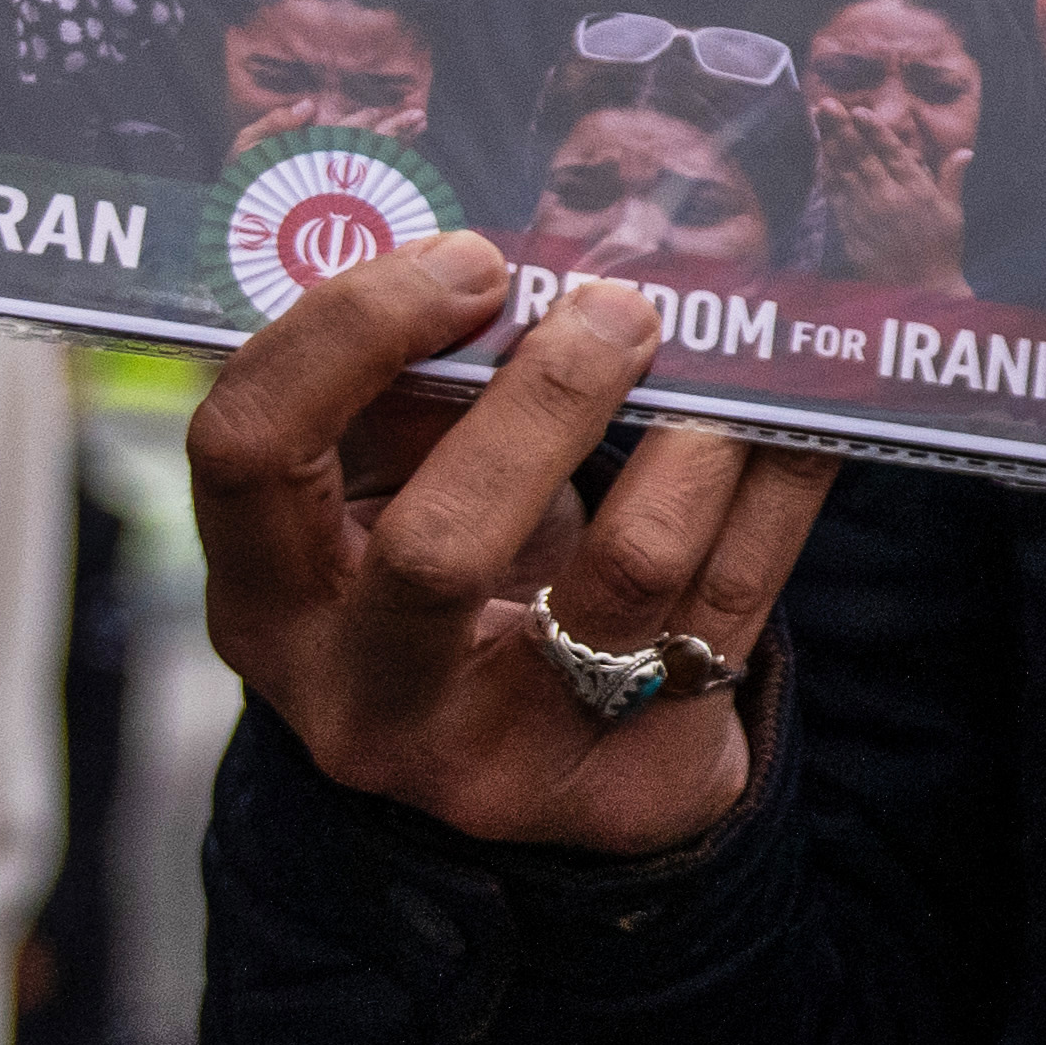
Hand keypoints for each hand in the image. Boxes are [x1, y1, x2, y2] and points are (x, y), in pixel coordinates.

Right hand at [183, 241, 841, 854]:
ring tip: (725, 368)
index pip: (246, 452)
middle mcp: (363, 698)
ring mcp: (501, 760)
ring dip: (691, 441)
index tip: (467, 262)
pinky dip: (777, 488)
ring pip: (627, 571)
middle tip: (619, 307)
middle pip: (437, 544)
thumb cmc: (450, 587)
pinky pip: (738, 603)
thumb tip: (494, 263)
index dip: (349, 334)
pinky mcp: (635, 782)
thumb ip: (413, 396)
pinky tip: (798, 420)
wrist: (532, 777)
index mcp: (269, 605)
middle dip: (543, 402)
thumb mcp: (391, 504)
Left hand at [811, 87, 967, 298]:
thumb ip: (952, 178)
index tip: (860, 111)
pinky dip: (826, 172)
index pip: (892, 154)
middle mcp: (889, 198)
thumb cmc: (941, 249)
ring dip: (829, 143)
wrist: (919, 287)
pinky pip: (835, 194)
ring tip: (819, 120)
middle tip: (826, 104)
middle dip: (842, 128)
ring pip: (844, 170)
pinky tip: (820, 155)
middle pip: (862, 156)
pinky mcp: (851, 226)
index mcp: (916, 191)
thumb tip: (964, 151)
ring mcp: (866, 212)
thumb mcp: (953, 212)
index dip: (875, 131)